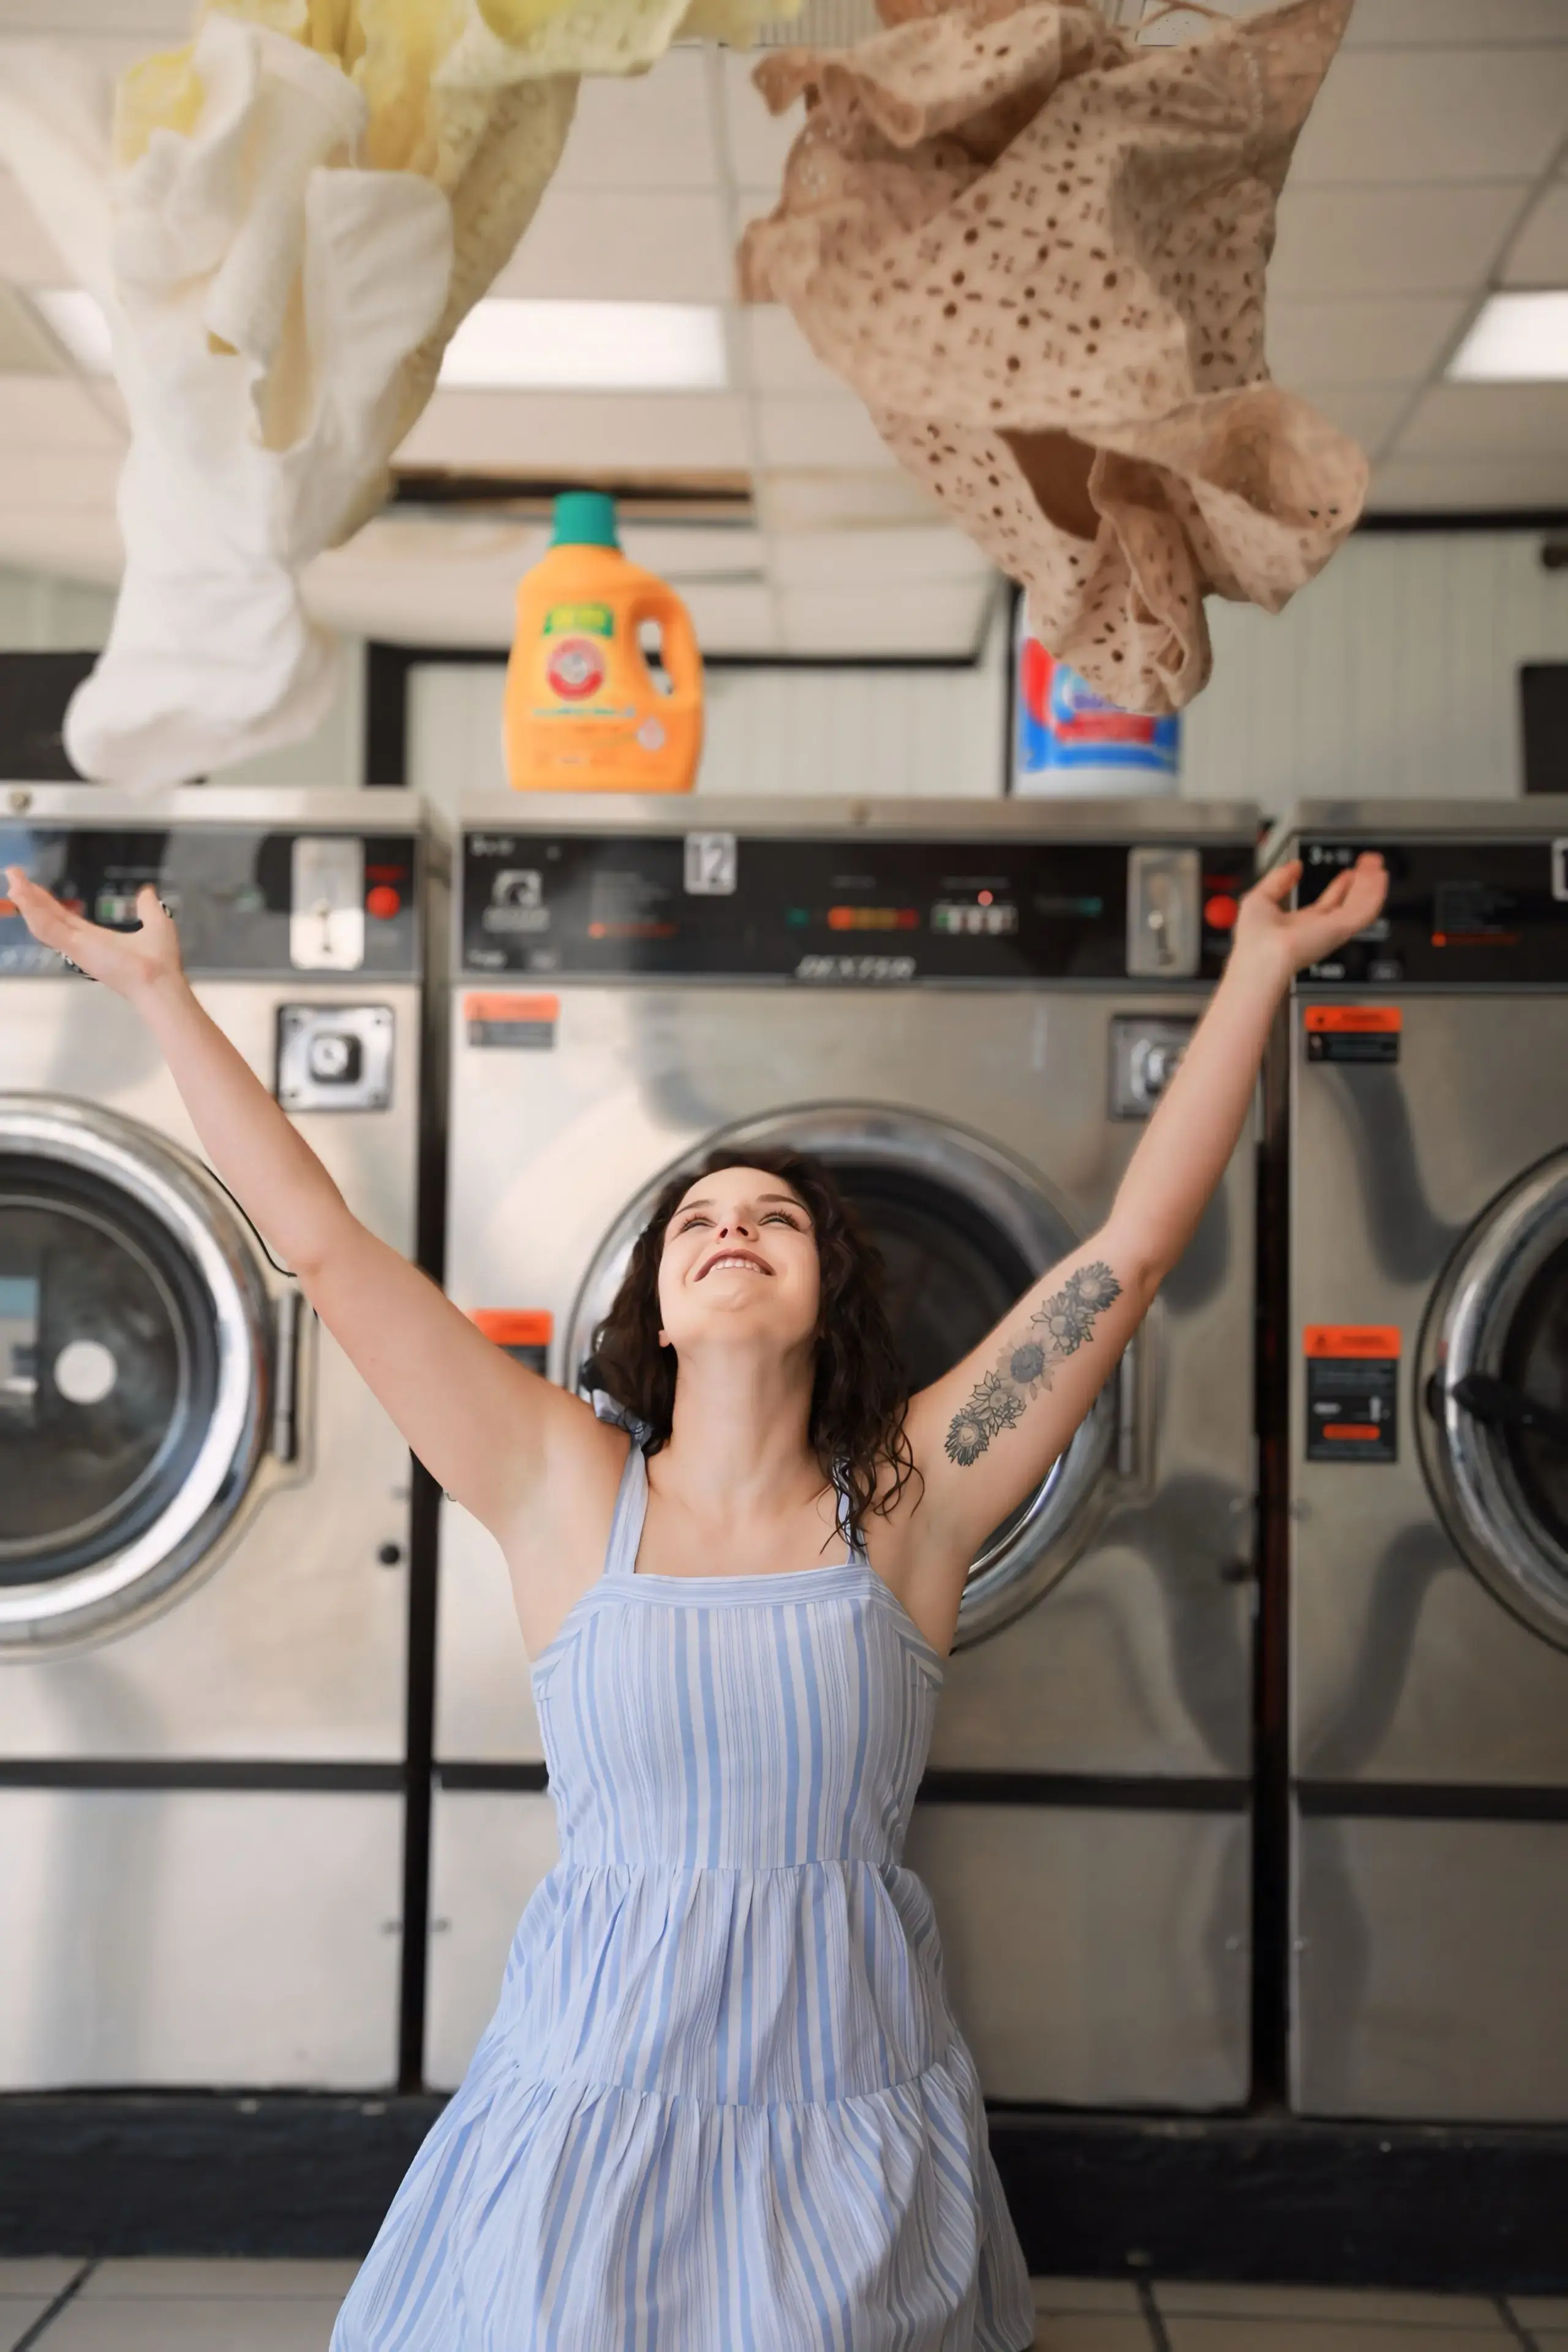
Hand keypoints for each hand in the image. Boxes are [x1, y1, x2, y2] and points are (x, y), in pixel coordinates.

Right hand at [4, 868, 184, 999]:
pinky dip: (34, 911)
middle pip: (49, 917)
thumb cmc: (160, 962)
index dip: (48, 902)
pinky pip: (49, 928)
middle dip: (30, 898)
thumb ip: (147, 907)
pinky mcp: (76, 949)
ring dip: (27, 901)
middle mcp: (82, 944)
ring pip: (43, 922)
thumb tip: (147, 892)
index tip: (34, 887)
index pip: (65, 918)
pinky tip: (22, 894)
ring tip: (13, 880)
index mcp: (96, 940)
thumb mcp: (156, 924)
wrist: (161, 983)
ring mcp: (77, 947)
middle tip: (13, 877)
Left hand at [1232, 853, 1387, 983]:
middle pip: (1348, 903)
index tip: (1348, 873)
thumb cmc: (1255, 940)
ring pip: (1360, 905)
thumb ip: (1278, 880)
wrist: (1262, 958)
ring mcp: (1333, 930)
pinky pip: (1365, 909)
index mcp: (1302, 925)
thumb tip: (1293, 867)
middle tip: (1368, 865)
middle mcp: (1320, 930)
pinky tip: (1378, 877)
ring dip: (1370, 884)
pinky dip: (1374, 892)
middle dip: (1360, 883)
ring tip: (1375, 864)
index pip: (1328, 904)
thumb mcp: (1260, 899)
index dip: (1339, 887)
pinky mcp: (1341, 929)